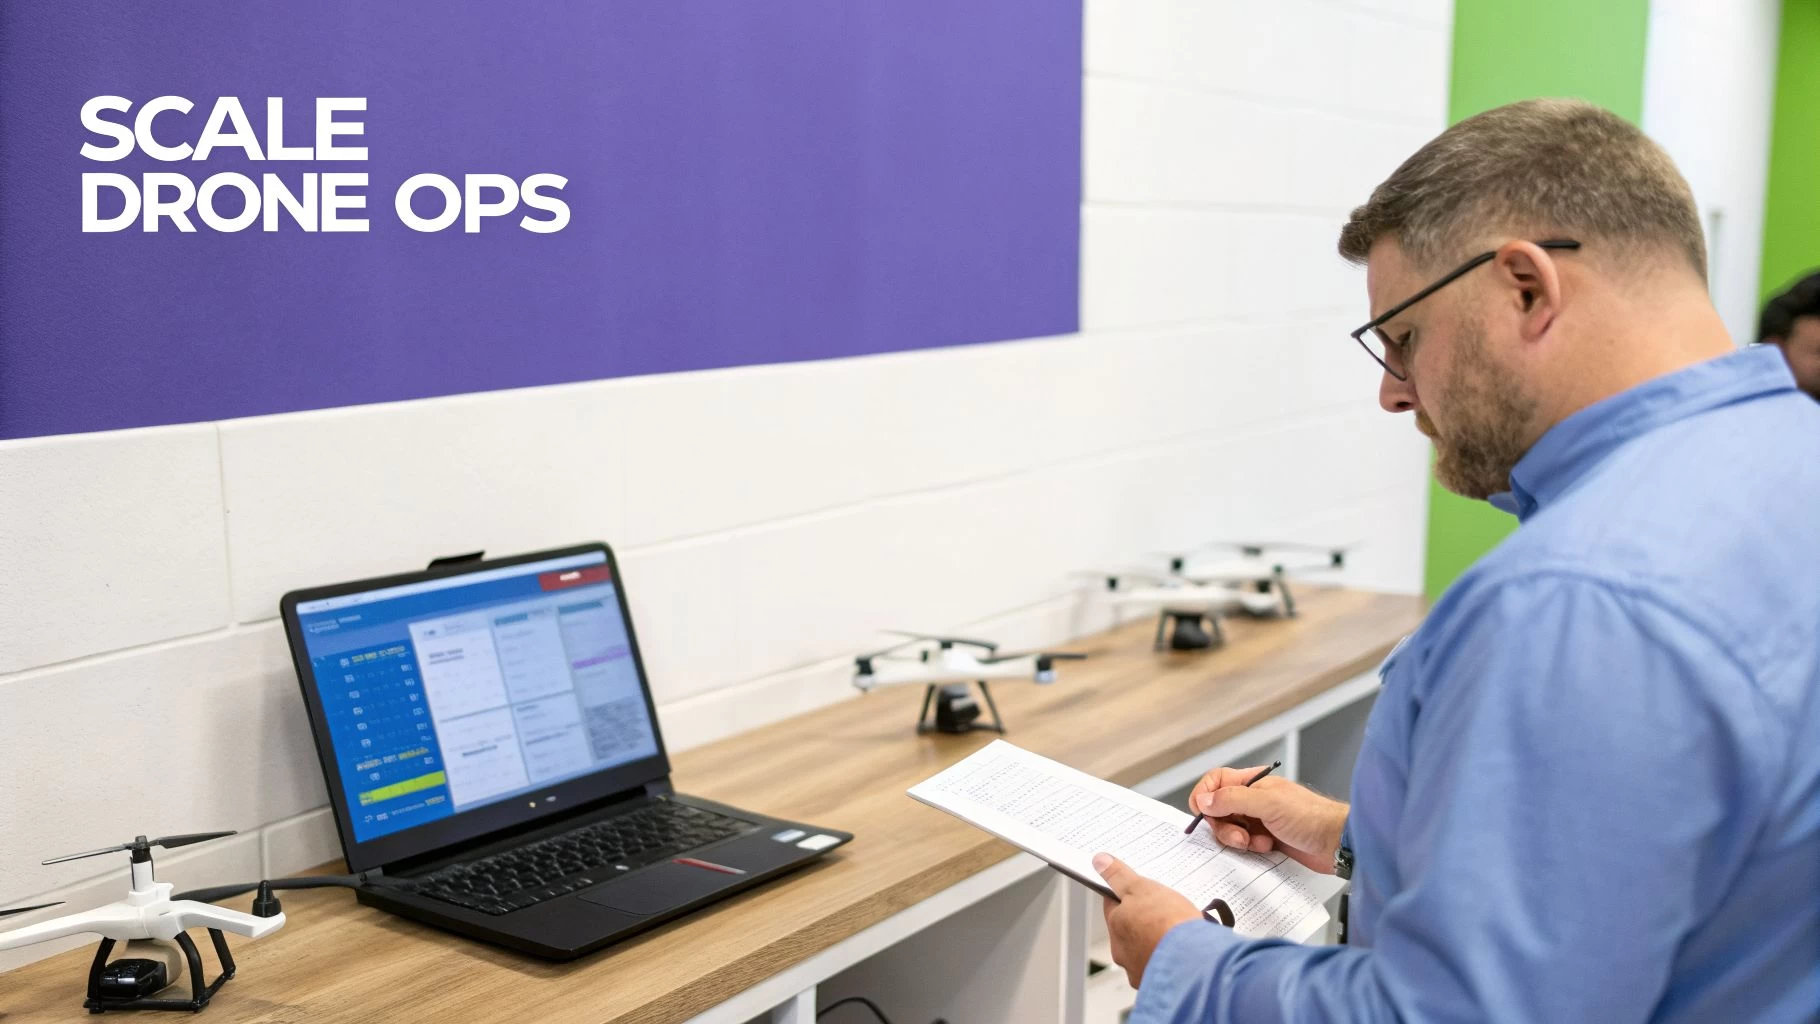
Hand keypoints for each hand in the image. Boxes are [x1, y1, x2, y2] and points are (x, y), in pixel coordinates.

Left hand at [1094, 853, 1200, 987]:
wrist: (1195, 961)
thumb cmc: (1168, 924)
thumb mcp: (1141, 888)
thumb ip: (1119, 876)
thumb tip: (1099, 861)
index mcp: (1116, 926)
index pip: (1113, 905)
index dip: (1126, 895)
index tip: (1138, 891)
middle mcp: (1123, 952)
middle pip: (1130, 930)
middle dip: (1144, 921)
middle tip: (1165, 912)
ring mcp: (1140, 970)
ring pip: (1147, 950)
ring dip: (1158, 943)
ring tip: (1179, 933)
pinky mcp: (1160, 985)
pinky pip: (1163, 968)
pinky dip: (1171, 960)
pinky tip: (1184, 952)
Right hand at [1188, 766, 1347, 873]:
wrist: (1338, 843)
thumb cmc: (1311, 817)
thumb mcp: (1268, 803)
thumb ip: (1233, 799)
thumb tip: (1204, 799)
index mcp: (1253, 783)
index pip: (1216, 781)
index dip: (1205, 794)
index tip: (1202, 812)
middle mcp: (1253, 800)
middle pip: (1219, 810)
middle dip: (1224, 826)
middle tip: (1240, 835)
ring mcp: (1259, 821)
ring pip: (1230, 830)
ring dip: (1239, 840)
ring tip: (1258, 843)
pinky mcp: (1266, 840)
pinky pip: (1244, 846)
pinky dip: (1251, 849)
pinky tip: (1268, 849)